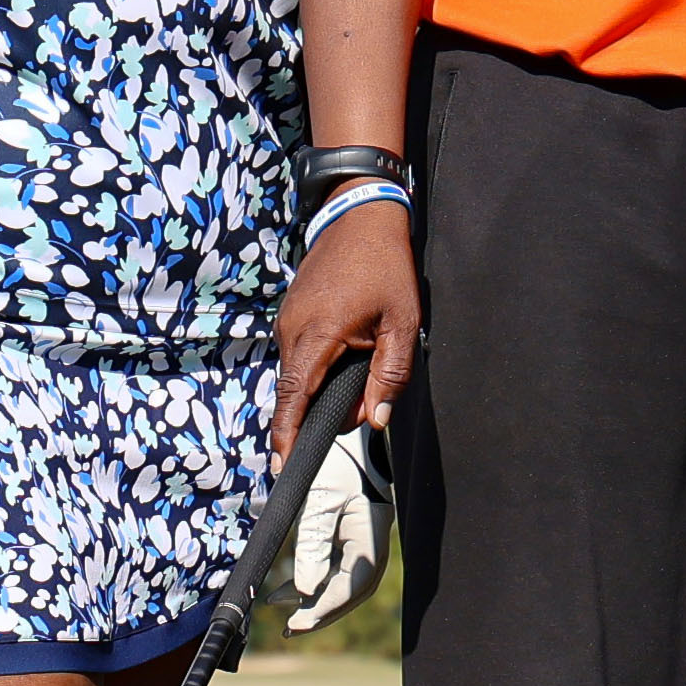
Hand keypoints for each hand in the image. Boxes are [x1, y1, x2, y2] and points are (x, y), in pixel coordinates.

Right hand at [274, 197, 419, 458]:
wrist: (359, 217)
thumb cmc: (385, 267)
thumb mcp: (401, 324)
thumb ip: (390, 376)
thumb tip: (376, 419)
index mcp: (316, 335)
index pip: (293, 399)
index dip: (288, 437)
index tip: (284, 468)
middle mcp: (291, 331)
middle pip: (298, 393)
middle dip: (328, 407)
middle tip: (367, 392)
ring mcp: (286, 322)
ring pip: (299, 375)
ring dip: (326, 383)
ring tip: (364, 358)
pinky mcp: (290, 316)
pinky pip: (300, 356)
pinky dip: (320, 366)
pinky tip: (350, 348)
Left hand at [279, 422, 394, 632]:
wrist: (348, 426)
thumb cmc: (334, 456)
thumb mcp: (318, 498)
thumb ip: (312, 543)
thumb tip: (305, 589)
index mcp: (370, 535)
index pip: (351, 586)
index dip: (324, 609)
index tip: (295, 625)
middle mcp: (373, 540)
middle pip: (351, 591)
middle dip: (321, 611)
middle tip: (290, 628)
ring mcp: (365, 535)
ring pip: (344, 580)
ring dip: (315, 597)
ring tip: (279, 607)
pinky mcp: (353, 529)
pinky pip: (338, 564)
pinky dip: (315, 577)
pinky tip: (290, 586)